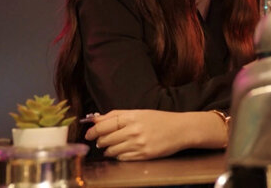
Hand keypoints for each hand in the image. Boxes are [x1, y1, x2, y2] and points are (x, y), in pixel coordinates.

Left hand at [84, 110, 217, 160]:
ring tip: (112, 147)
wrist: (181, 129)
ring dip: (108, 150)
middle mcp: (134, 130)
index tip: (88, 134)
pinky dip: (119, 155)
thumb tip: (96, 120)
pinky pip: (122, 158)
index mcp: (132, 117)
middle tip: (102, 141)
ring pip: (111, 150)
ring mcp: (138, 144)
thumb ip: (118, 115)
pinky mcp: (143, 155)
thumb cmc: (160, 120)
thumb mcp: (140, 112)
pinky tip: (124, 151)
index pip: (104, 125)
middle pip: (105, 139)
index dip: (93, 131)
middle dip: (100, 141)